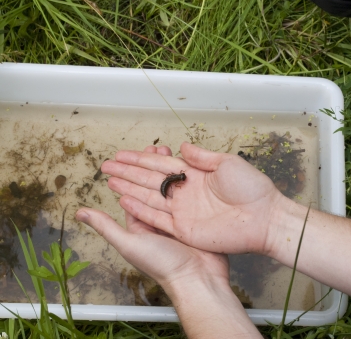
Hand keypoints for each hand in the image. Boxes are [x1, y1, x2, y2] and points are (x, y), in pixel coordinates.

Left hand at [76, 145, 263, 337]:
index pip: (135, 193)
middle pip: (156, 187)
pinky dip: (191, 182)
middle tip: (157, 146)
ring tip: (172, 152)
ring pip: (174, 188)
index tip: (136, 155)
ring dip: (172, 170)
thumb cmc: (162, 264)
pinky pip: (191, 197)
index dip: (135, 173)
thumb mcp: (130, 243)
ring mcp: (180, 218)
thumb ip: (107, 227)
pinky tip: (192, 168)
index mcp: (142, 224)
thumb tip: (80, 212)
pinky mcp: (196, 218)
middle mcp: (160, 219)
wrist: (198, 277)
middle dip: (155, 166)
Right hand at [101, 142, 287, 254]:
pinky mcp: (184, 229)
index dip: (141, 159)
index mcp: (195, 175)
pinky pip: (157, 218)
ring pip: (150, 197)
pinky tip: (125, 201)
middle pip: (150, 180)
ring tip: (111, 181)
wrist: (264, 218)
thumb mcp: (227, 163)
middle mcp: (186, 192)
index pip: (161, 165)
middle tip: (108, 165)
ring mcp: (184, 211)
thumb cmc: (252, 189)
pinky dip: (141, 210)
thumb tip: (182, 146)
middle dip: (129, 172)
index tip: (122, 154)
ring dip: (130, 189)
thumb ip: (202, 156)